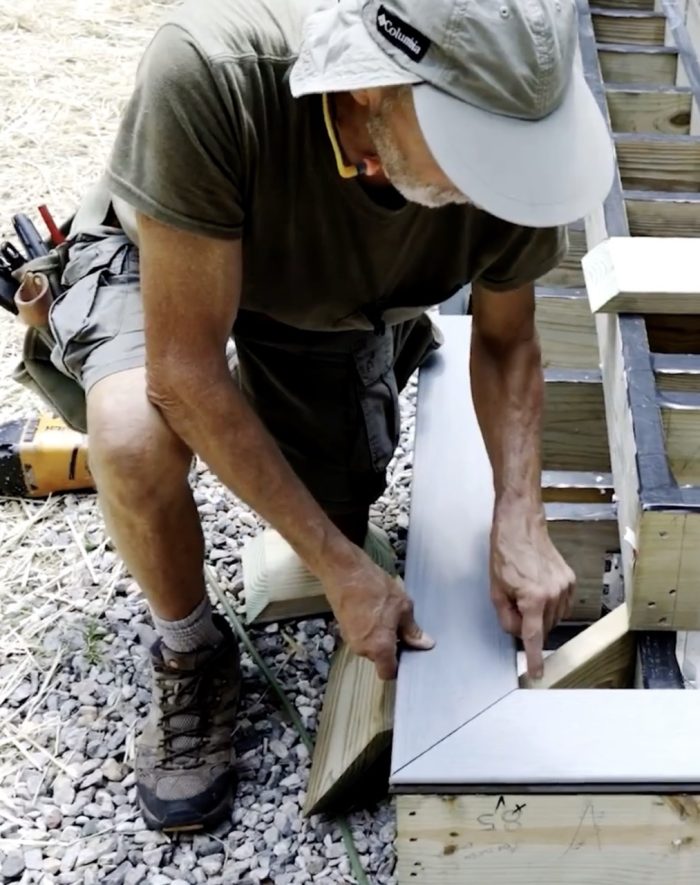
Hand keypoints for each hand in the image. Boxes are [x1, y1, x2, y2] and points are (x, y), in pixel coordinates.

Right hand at [322, 550, 434, 680]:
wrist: (343, 571)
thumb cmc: (373, 587)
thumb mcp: (402, 606)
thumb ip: (412, 630)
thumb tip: (424, 644)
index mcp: (379, 647)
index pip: (388, 673)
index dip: (399, 667)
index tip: (408, 654)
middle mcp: (362, 648)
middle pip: (380, 658)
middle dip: (391, 647)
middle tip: (401, 627)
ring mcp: (350, 638)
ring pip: (370, 646)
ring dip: (380, 636)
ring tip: (387, 614)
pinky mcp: (343, 627)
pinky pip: (361, 635)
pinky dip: (369, 628)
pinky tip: (374, 609)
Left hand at [490, 508, 574, 678]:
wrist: (521, 527)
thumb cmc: (505, 554)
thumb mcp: (496, 590)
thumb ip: (506, 618)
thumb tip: (517, 633)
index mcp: (533, 598)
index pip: (533, 637)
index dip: (535, 658)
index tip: (537, 673)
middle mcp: (553, 595)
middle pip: (543, 627)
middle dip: (529, 624)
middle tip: (515, 604)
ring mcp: (565, 587)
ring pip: (553, 618)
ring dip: (540, 614)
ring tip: (526, 591)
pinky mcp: (570, 580)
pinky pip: (562, 606)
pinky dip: (550, 605)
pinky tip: (538, 590)